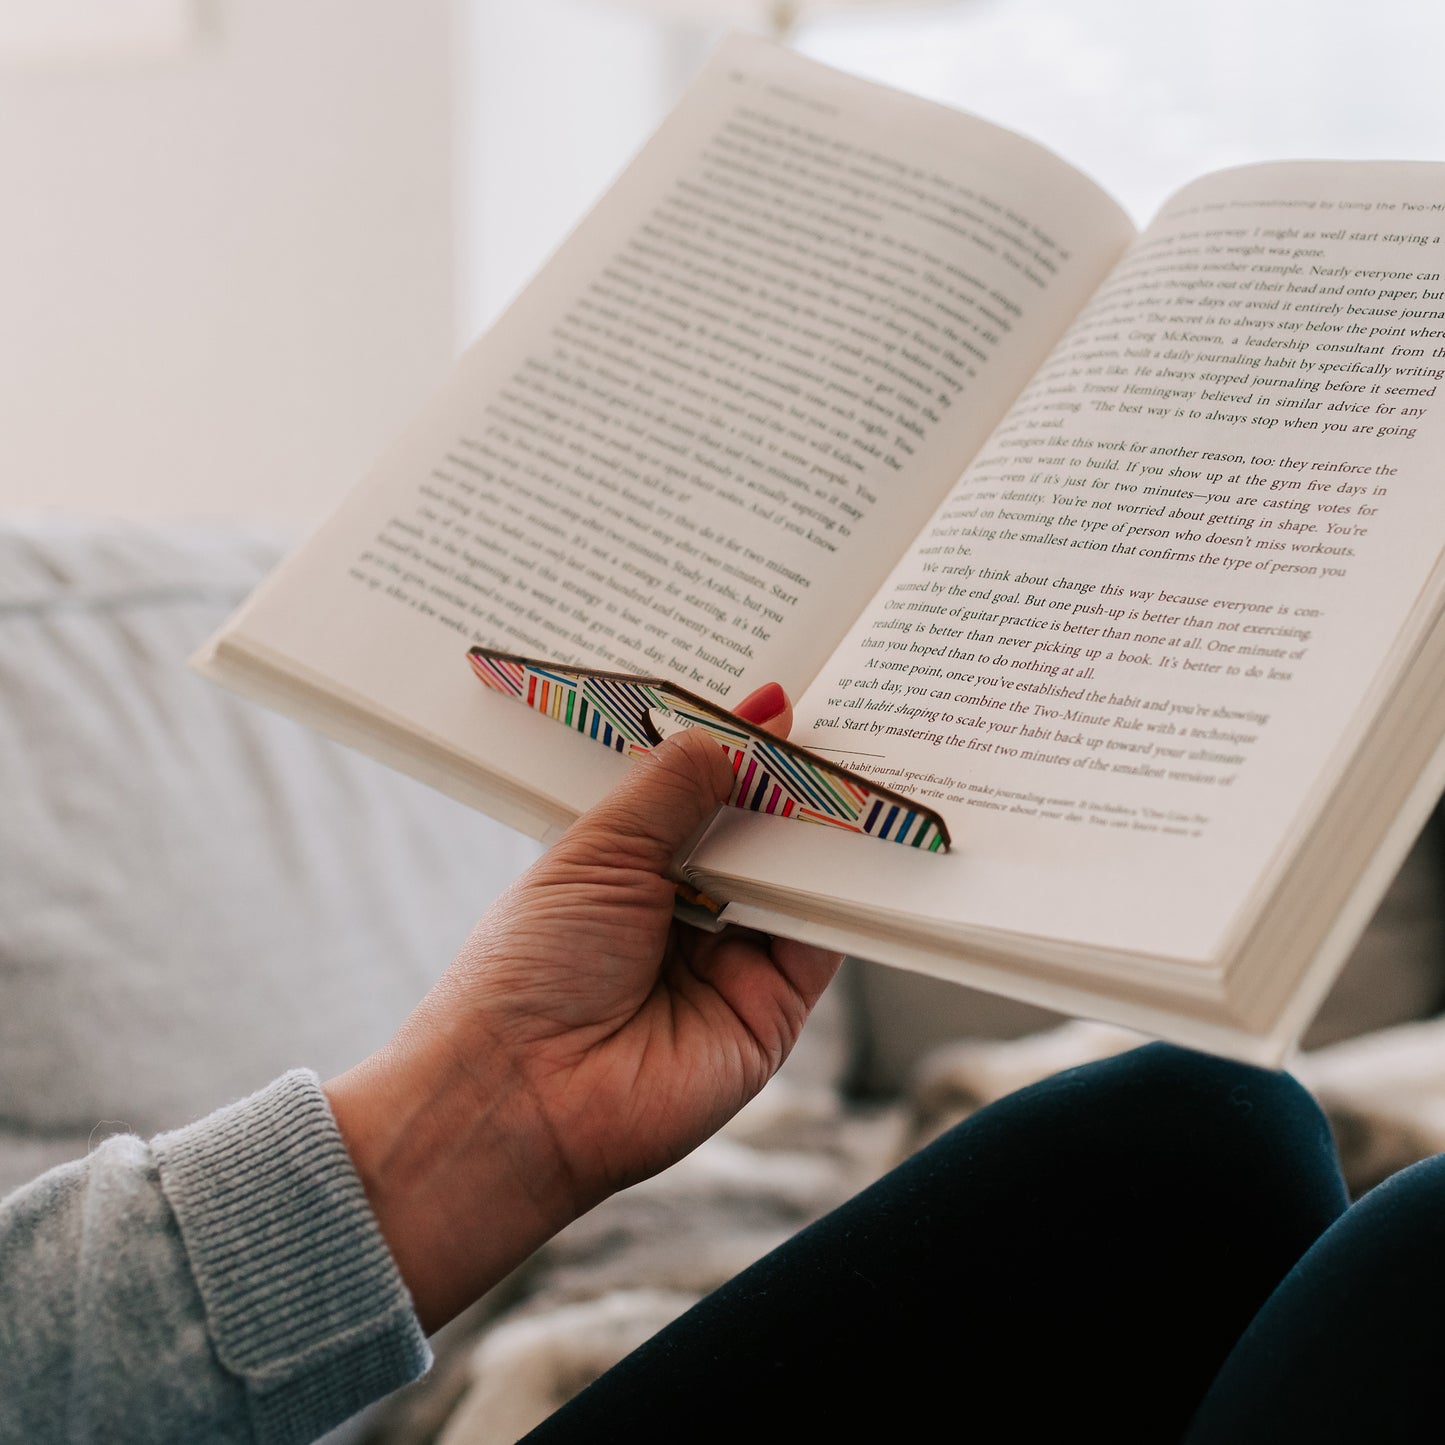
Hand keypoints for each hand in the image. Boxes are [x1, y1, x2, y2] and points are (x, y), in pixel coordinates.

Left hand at [325, 682, 841, 1332]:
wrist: (522, 1097)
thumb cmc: (533, 964)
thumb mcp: (600, 848)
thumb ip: (678, 783)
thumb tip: (752, 716)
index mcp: (629, 868)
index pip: (696, 793)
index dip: (734, 748)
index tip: (779, 696)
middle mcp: (683, 912)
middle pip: (753, 833)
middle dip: (791, 782)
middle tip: (838, 715)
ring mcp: (731, 960)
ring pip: (794, 878)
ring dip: (825, 828)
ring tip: (861, 760)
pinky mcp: (773, 1010)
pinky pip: (822, 939)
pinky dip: (844, 891)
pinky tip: (864, 835)